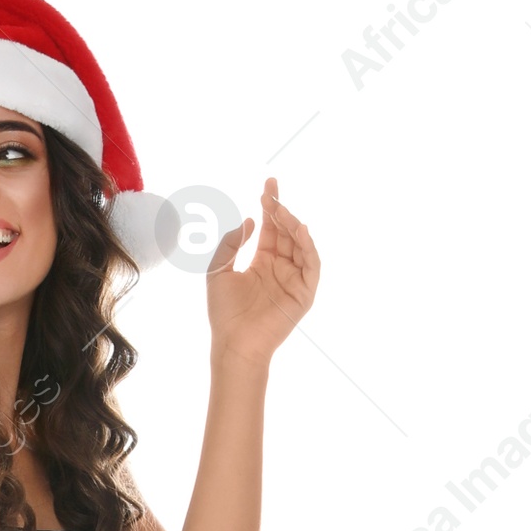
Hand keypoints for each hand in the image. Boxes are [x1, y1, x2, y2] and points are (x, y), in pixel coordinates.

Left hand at [206, 178, 319, 366]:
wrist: (234, 344)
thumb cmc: (224, 313)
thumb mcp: (218, 271)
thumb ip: (230, 244)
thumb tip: (248, 221)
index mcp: (263, 261)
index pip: (272, 228)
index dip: (271, 206)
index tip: (268, 186)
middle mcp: (281, 267)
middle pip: (287, 232)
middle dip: (281, 211)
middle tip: (271, 195)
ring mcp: (294, 279)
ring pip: (301, 245)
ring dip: (294, 226)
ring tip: (281, 211)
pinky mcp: (304, 294)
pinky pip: (312, 266)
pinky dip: (309, 248)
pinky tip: (299, 231)